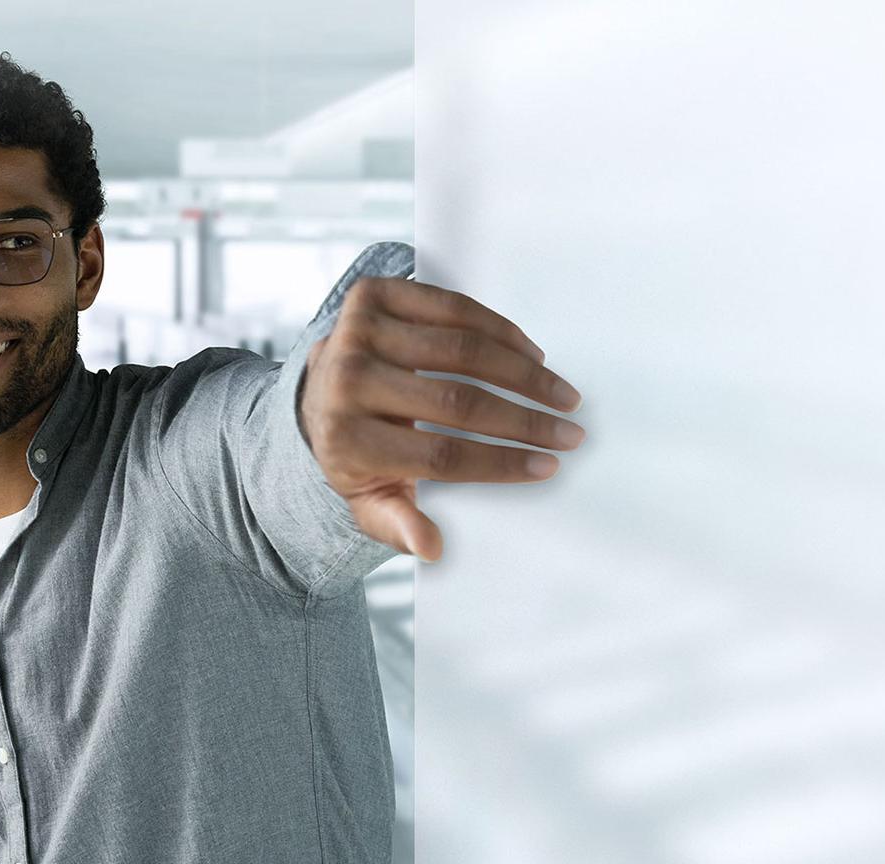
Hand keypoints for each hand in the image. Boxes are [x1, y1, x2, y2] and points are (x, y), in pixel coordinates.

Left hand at [300, 277, 585, 562]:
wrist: (316, 390)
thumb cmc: (357, 450)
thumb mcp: (368, 498)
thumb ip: (397, 524)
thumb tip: (431, 547)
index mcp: (346, 440)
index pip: (440, 455)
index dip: (501, 461)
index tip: (548, 465)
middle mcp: (346, 381)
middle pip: (457, 402)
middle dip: (526, 420)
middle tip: (568, 432)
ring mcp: (357, 332)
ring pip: (462, 349)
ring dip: (524, 372)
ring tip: (560, 393)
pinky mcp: (373, 295)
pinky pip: (452, 308)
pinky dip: (500, 330)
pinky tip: (529, 353)